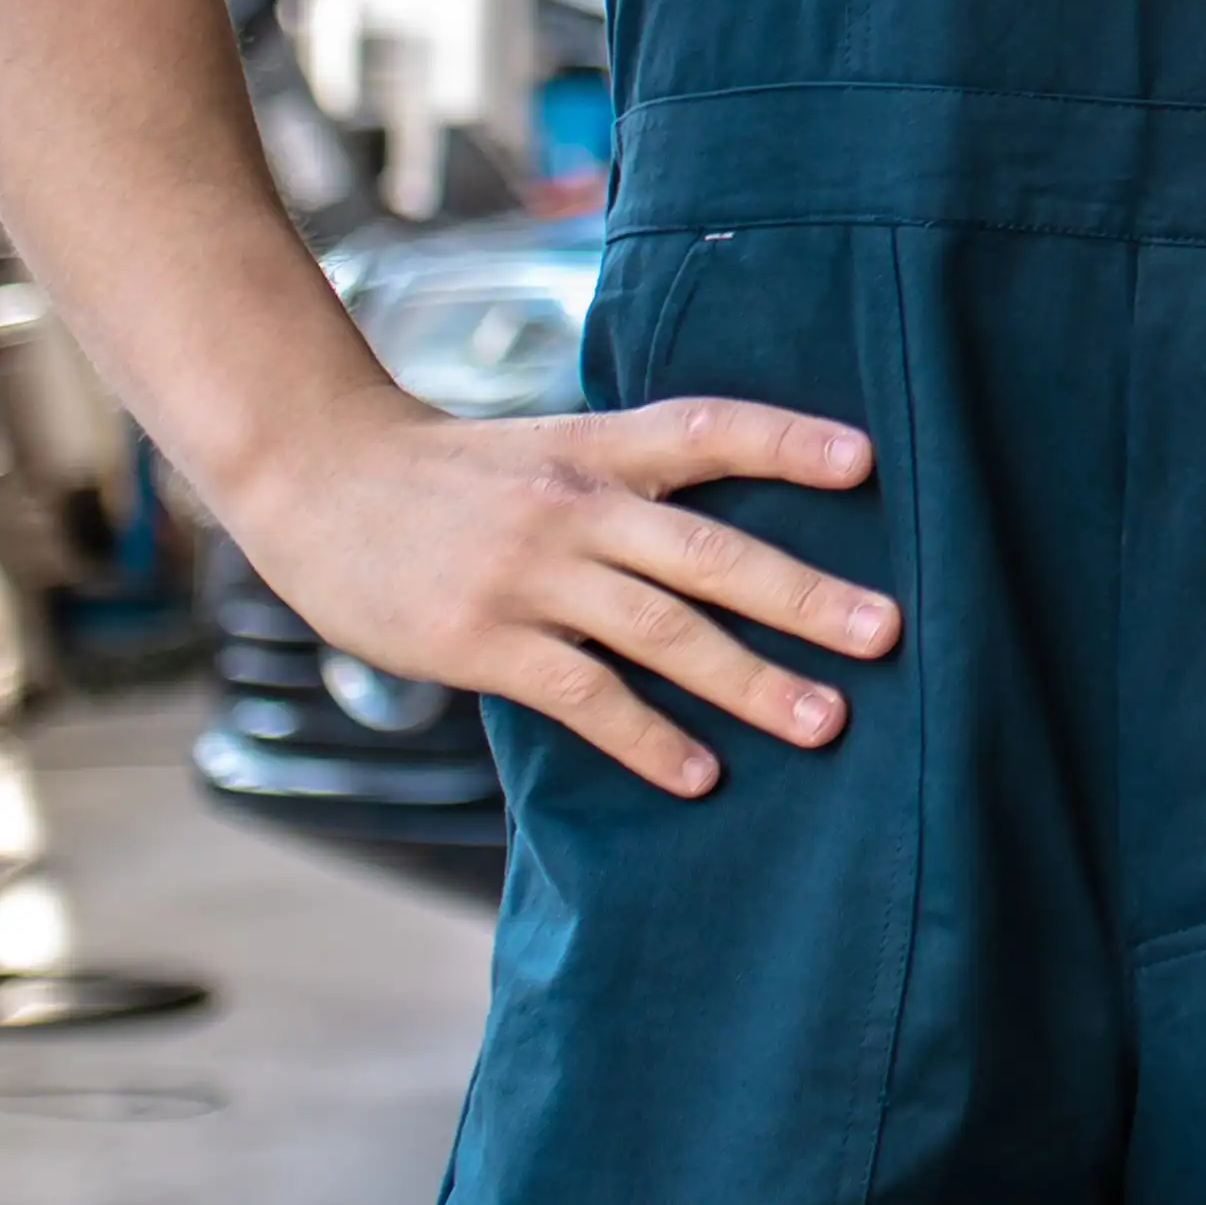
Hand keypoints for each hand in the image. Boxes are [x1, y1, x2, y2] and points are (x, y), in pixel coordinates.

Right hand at [225, 397, 900, 797]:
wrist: (318, 477)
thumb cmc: (452, 474)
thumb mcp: (548, 447)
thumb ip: (630, 478)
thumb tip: (735, 525)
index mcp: (597, 448)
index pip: (707, 430)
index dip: (786, 442)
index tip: (867, 462)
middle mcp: (574, 506)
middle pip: (706, 550)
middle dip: (802, 595)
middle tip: (887, 631)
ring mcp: (529, 575)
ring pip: (660, 632)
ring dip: (748, 680)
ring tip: (826, 721)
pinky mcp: (483, 640)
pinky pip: (582, 696)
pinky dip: (647, 738)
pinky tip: (701, 774)